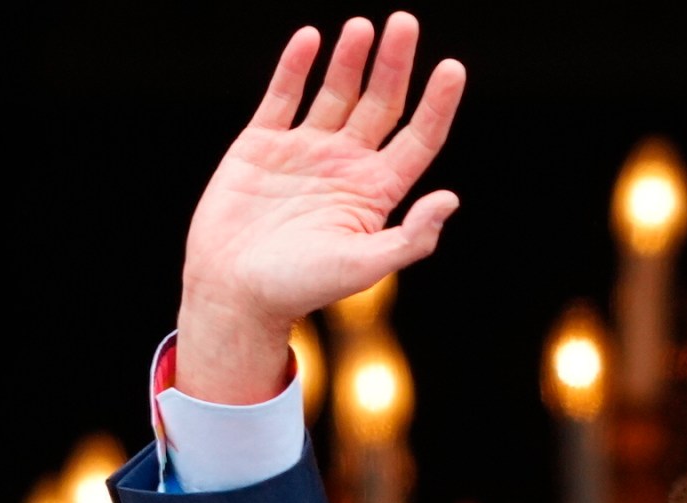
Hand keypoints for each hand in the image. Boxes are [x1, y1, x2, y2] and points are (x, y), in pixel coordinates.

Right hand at [176, 13, 466, 403]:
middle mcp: (345, 165)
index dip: (437, 104)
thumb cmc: (300, 288)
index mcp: (375, 192)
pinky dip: (295, 67)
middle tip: (405, 22)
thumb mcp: (363, 266)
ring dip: (350, 59)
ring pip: (335, 92)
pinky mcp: (262, 144)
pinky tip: (311, 38)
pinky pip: (283, 96)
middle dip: (394, 64)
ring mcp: (304, 151)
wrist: (234, 291)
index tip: (453, 68)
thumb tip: (450, 198)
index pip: (418, 138)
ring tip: (363, 26)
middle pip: (380, 104)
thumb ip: (410, 237)